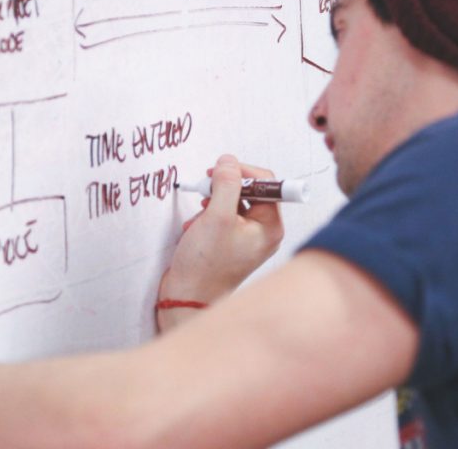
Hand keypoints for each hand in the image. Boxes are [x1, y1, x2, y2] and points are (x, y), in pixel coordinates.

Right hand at [160, 155, 284, 309]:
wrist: (187, 297)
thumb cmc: (205, 265)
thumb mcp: (216, 217)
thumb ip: (226, 184)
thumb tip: (229, 161)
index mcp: (270, 226)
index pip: (266, 182)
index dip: (242, 172)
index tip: (219, 171)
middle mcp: (264, 231)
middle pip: (250, 190)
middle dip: (224, 189)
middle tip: (205, 191)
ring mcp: (248, 238)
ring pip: (233, 202)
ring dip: (212, 202)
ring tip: (199, 215)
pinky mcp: (231, 242)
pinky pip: (224, 216)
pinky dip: (208, 216)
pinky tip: (195, 227)